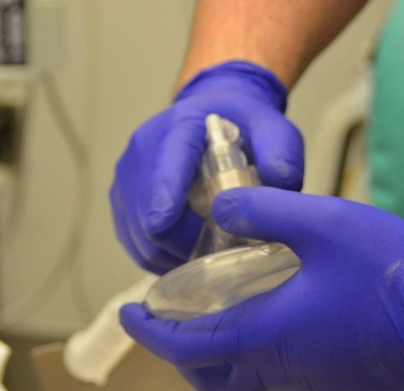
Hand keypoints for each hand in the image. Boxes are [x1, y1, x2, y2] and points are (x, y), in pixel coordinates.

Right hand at [109, 61, 303, 274]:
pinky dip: (161, 258)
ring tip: (206, 251)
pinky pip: (135, 246)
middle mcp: (141, 153)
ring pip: (140, 239)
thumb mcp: (272, 129)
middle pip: (147, 218)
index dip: (161, 201)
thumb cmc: (242, 128)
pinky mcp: (122, 204)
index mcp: (176, 130)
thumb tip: (281, 182)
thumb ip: (280, 151)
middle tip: (219, 249)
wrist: (211, 120)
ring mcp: (126, 180)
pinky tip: (187, 252)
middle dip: (182, 243)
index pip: (163, 171)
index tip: (164, 226)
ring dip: (172, 255)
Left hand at [120, 188, 403, 390]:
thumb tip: (223, 209)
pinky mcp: (329, 376)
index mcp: (265, 335)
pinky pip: (271, 371)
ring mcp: (305, 378)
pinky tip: (265, 312)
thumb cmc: (393, 278)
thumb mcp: (323, 224)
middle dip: (178, 351)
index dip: (150, 331)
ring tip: (213, 310)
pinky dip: (249, 349)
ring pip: (238, 376)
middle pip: (206, 375)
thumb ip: (265, 214)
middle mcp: (278, 367)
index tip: (129, 314)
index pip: (185, 345)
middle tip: (171, 318)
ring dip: (214, 350)